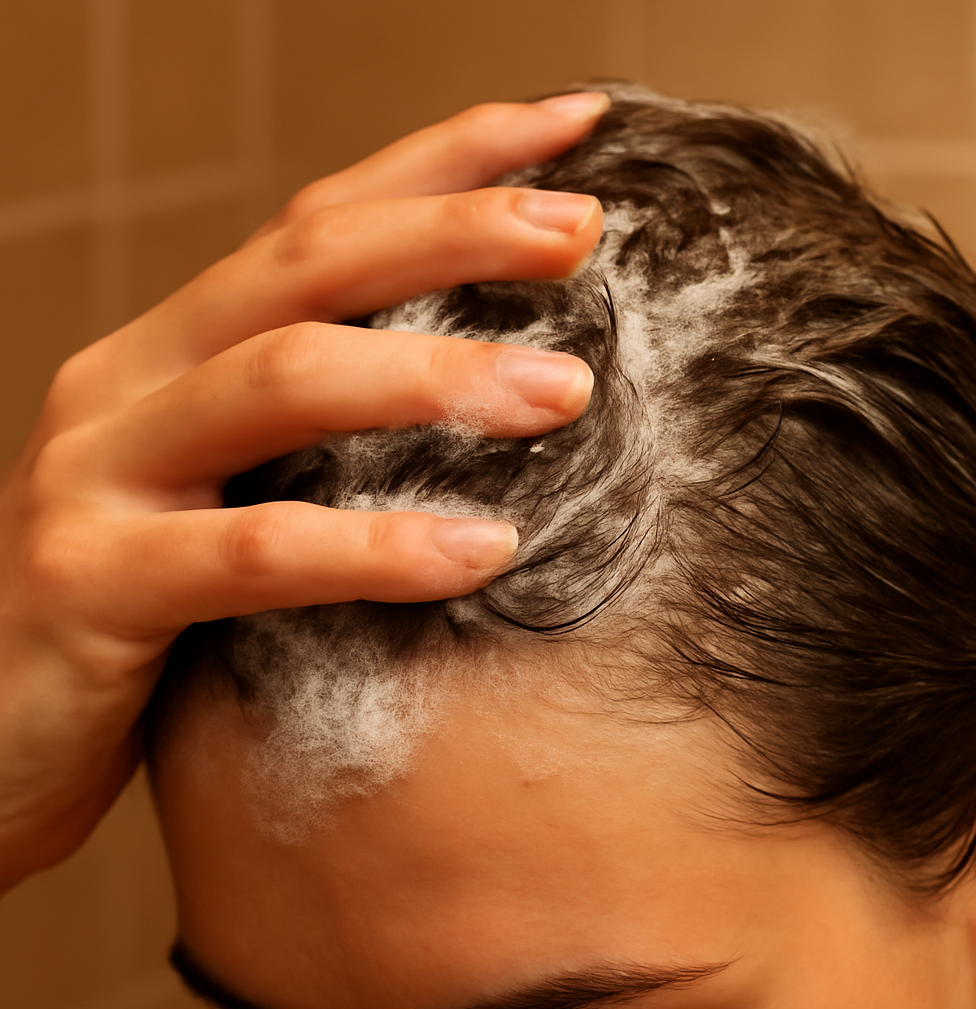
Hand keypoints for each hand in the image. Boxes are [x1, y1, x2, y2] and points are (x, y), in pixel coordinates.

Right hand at [0, 92, 606, 890]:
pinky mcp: (91, 581)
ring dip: (436, 377)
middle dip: (455, 231)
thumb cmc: (141, 614)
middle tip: (582, 227)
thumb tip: (481, 405)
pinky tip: (482, 552)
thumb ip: (317, 443)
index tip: (570, 127)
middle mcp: (137, 378)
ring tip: (566, 393)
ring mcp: (100, 471)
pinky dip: (375, 547)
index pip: (324, 222)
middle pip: (308, 263)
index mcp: (182, 349)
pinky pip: (255, 551)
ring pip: (281, 379)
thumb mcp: (230, 496)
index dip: (447, 161)